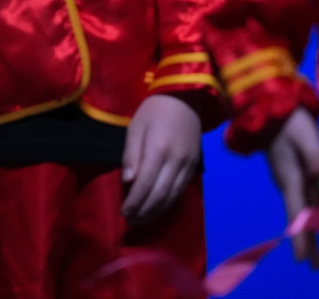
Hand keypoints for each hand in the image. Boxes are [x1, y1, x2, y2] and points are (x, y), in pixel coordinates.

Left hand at [121, 94, 200, 224]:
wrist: (185, 97)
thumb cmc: (154, 109)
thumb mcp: (135, 127)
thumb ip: (131, 155)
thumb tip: (128, 181)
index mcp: (157, 149)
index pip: (145, 184)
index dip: (134, 202)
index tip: (124, 211)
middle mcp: (175, 161)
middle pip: (159, 195)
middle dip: (144, 211)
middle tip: (131, 220)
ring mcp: (187, 164)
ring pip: (172, 196)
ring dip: (157, 211)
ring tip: (143, 219)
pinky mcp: (194, 165)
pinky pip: (182, 190)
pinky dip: (170, 203)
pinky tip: (160, 207)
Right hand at [266, 107, 318, 266]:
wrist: (269, 104)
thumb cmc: (288, 121)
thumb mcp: (305, 138)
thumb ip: (317, 162)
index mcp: (290, 178)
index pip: (297, 213)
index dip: (301, 237)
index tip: (303, 262)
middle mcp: (289, 181)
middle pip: (300, 215)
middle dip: (307, 240)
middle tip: (315, 266)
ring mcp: (291, 175)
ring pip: (305, 206)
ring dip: (312, 227)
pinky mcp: (296, 167)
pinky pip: (308, 193)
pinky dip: (315, 208)